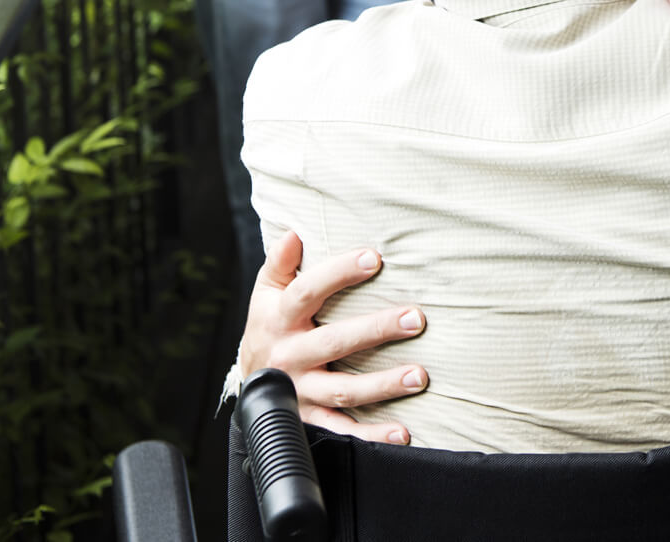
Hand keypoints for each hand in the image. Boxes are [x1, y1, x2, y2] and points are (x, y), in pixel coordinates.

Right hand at [238, 231, 428, 443]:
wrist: (249, 381)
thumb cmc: (269, 326)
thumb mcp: (266, 292)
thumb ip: (280, 263)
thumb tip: (293, 233)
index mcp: (279, 318)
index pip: (308, 291)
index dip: (339, 273)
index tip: (375, 258)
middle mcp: (290, 355)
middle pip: (335, 341)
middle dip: (377, 329)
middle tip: (417, 318)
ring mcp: (300, 390)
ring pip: (344, 390)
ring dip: (384, 385)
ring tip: (420, 376)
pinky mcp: (309, 419)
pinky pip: (342, 430)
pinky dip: (371, 435)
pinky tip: (402, 431)